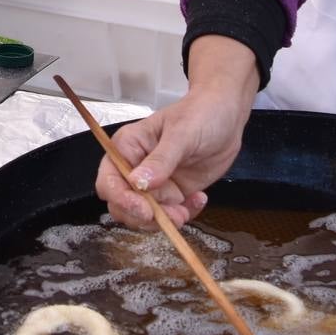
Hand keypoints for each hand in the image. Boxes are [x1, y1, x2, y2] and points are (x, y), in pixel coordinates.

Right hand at [95, 36, 258, 229]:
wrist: (226, 117)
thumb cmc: (200, 115)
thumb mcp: (181, 134)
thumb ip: (161, 160)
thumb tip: (138, 183)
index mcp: (127, 148)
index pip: (109, 181)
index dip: (122, 199)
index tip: (145, 210)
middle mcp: (135, 168)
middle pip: (122, 205)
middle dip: (145, 216)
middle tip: (174, 216)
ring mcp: (154, 184)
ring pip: (145, 216)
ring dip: (165, 219)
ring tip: (188, 208)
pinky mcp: (173, 194)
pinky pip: (170, 215)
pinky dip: (184, 214)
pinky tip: (199, 198)